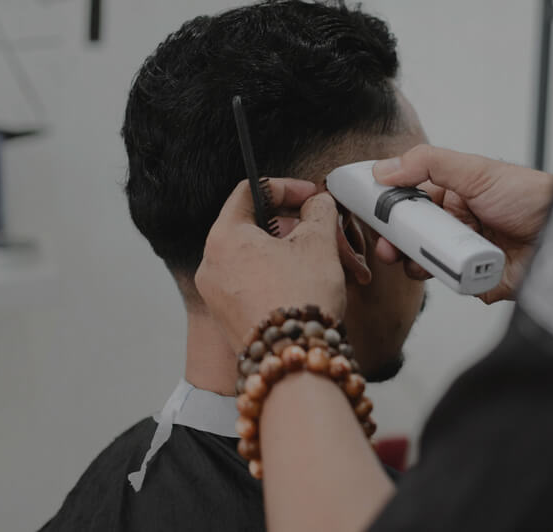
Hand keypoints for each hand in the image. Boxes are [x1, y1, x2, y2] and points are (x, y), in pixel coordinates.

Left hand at [195, 179, 345, 351]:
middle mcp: (212, 266)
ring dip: (304, 258)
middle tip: (335, 239)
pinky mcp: (231, 320)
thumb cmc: (300, 300)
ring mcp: (218, 296)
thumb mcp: (318, 242)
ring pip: (265, 261)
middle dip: (306, 232)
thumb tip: (317, 204)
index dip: (288, 188)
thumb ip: (319, 211)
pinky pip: (260, 286)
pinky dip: (289, 280)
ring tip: (340, 270)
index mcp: (224, 238)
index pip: (251, 191)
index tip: (314, 196)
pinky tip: (319, 290)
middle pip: (262, 230)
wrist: (294, 364)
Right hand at [373, 144, 552, 303]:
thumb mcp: (476, 171)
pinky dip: (451, 282)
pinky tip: (452, 273)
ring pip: (430, 264)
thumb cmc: (532, 197)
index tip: (373, 216)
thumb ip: (428, 164)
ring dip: (418, 264)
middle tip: (387, 248)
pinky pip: (457, 287)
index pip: (413, 202)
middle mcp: (461, 224)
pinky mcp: (482, 282)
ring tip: (415, 262)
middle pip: (417, 237)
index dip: (392, 210)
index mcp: (457, 195)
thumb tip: (385, 168)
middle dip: (398, 243)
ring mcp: (470, 254)